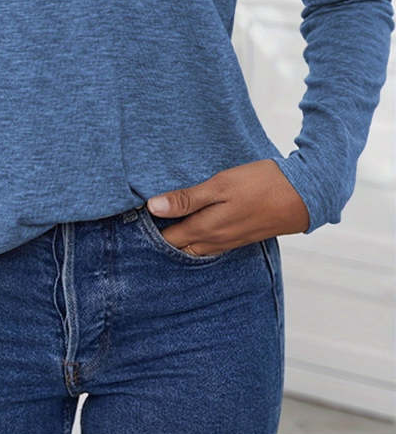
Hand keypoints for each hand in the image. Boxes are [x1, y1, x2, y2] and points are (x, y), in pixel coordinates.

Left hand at [146, 158, 309, 255]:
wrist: (304, 196)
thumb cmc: (261, 185)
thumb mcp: (220, 185)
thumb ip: (187, 199)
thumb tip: (153, 207)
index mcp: (206, 229)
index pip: (168, 239)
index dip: (148, 232)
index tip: (130, 222)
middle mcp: (215, 241)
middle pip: (180, 247)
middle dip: (160, 239)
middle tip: (139, 229)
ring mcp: (229, 241)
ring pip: (195, 248)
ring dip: (178, 241)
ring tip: (161, 228)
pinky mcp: (240, 236)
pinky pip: (210, 246)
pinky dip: (196, 239)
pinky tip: (192, 228)